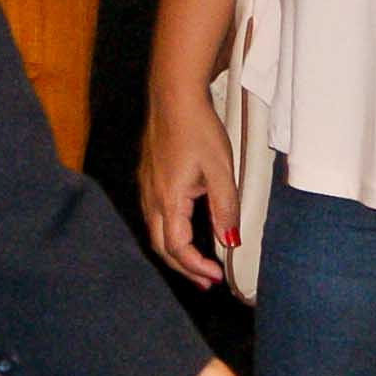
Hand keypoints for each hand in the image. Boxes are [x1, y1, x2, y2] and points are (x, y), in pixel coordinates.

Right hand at [140, 91, 236, 285]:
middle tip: (205, 281)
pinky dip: (169, 232)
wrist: (173, 95)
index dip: (197, 267)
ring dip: (175, 251)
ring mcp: (146, 186)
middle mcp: (151, 197)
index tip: (217, 276)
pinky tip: (182, 228)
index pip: (178, 248)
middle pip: (161, 246)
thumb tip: (229, 242)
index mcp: (169, 200)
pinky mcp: (148, 175)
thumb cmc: (198, 129)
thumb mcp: (220, 170)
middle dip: (183, 267)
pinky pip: (154, 215)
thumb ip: (225, 209)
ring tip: (196, 262)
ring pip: (155, 231)